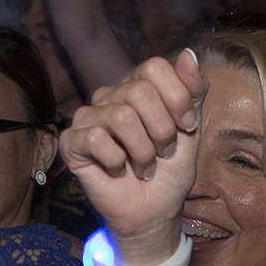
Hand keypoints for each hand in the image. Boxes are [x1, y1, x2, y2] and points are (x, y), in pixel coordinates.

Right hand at [59, 51, 206, 250]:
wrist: (154, 212)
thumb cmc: (169, 172)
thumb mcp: (190, 129)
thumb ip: (192, 91)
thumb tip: (188, 52)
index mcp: (137, 87)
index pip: (154, 67)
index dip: (176, 98)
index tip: (186, 127)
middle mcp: (110, 96)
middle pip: (139, 90)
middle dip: (162, 129)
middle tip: (162, 153)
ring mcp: (88, 117)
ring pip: (121, 116)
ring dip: (143, 151)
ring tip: (145, 166)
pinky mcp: (72, 142)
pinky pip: (97, 139)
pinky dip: (117, 161)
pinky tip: (118, 170)